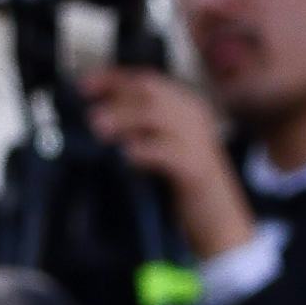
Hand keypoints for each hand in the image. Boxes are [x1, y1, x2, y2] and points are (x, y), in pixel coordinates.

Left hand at [81, 65, 255, 260]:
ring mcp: (197, 141)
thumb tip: (101, 116)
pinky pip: (164, 151)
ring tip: (99, 130)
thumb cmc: (189, 191)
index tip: (84, 85)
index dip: (112, 78)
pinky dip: (141, 150)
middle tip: (90, 113)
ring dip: (122, 119)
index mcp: (187, 108)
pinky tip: (126, 156)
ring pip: (154, 115)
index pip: (146, 80)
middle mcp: (194, 118)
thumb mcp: (166, 150)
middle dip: (115, 96)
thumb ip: (142, 129)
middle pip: (149, 92)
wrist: (221, 226)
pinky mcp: (196, 168)